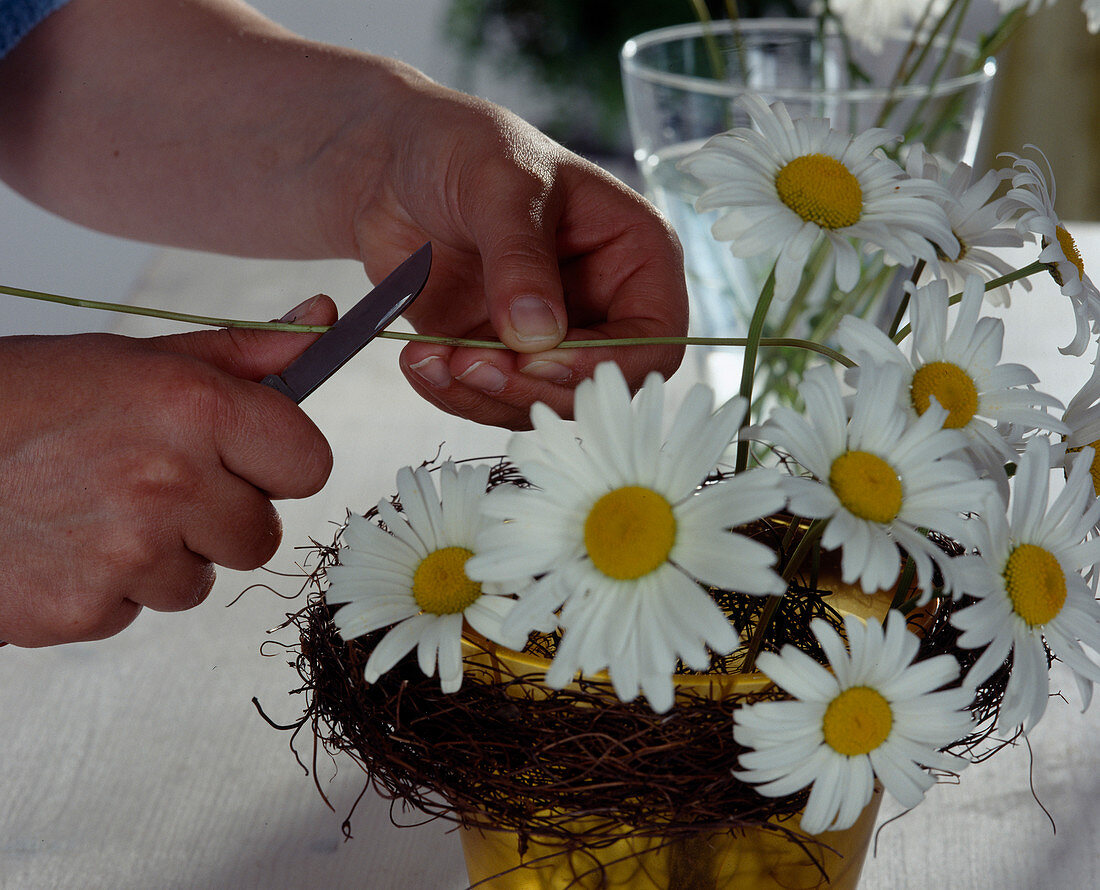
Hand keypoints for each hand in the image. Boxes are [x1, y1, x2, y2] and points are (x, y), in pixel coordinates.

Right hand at [0, 297, 334, 645]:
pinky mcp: (82, 610)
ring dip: (164, 559)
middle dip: (221, 519)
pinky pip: (136, 612)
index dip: (279, 464)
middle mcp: (170, 482)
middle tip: (155, 486)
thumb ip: (238, 354)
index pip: (309, 464)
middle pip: (262, 536)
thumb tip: (321, 326)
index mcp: (193, 408)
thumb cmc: (20, 401)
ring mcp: (127, 554)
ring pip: (201, 581)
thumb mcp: (131, 360)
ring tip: (96, 513)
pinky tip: (63, 546)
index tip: (249, 460)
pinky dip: (106, 589)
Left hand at [352, 78, 688, 428]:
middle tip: (470, 364)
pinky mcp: (498, 356)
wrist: (391, 161)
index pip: (654, 338)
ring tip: (432, 359)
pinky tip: (420, 360)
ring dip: (485, 396)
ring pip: (540, 403)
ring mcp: (548, 337)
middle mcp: (602, 306)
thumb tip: (538, 334)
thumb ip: (520, 258)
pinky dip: (453, 393)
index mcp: (635, 256)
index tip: (538, 360)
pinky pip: (490, 399)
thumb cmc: (464, 147)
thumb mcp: (501, 185)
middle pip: (597, 387)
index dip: (605, 364)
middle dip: (532, 386)